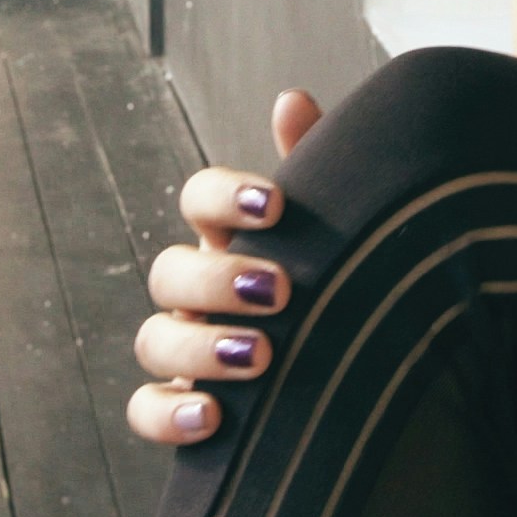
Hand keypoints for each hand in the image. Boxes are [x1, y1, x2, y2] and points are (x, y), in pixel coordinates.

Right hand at [128, 90, 321, 445]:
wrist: (371, 386)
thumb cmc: (349, 294)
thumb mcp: (346, 235)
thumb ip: (321, 169)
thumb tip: (292, 99)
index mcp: (234, 242)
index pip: (201, 199)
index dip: (225, 196)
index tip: (277, 207)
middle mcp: (201, 295)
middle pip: (168, 270)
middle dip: (216, 278)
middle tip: (280, 292)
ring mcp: (189, 354)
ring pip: (153, 339)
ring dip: (198, 346)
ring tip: (259, 358)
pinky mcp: (186, 411)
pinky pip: (146, 411)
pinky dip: (166, 413)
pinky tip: (211, 417)